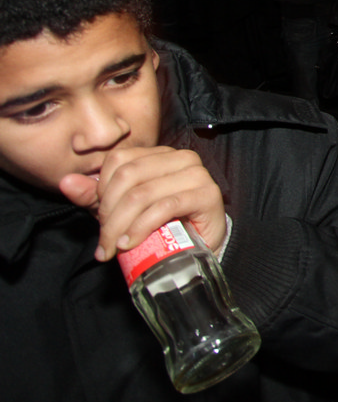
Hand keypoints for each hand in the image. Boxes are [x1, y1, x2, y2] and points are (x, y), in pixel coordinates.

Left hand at [58, 146, 225, 261]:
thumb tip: (65, 181)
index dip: (102, 190)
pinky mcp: (207, 194)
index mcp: (160, 154)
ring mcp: (196, 174)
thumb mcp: (122, 210)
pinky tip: (130, 243)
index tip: (99, 218)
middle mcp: (180, 157)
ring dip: (121, 225)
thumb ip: (94, 196)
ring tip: (114, 246)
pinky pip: (165, 207)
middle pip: (129, 176)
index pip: (120, 159)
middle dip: (110, 212)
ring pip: (143, 193)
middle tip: (105, 240)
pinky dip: (141, 227)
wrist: (200, 246)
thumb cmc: (163, 225)